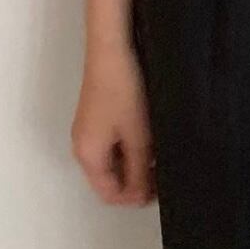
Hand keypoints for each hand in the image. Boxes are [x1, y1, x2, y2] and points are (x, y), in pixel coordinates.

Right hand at [71, 38, 155, 205]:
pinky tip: (152, 134)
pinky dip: (132, 145)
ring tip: (163, 151)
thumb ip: (139, 170)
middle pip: (111, 178)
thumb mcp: (137, 135)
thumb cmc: (124, 93)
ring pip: (114, 159)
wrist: (112, 50)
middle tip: (166, 171)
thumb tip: (140, 198)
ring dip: (137, 161)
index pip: (110, 194)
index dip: (135, 197)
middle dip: (138, 179)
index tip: (162, 189)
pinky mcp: (98, 115)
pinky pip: (114, 142)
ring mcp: (89, 130)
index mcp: (88, 157)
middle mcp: (83, 147)